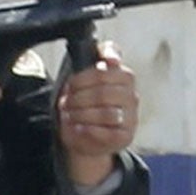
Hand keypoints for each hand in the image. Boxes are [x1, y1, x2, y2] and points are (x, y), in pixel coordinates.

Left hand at [57, 40, 139, 187]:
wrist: (88, 136)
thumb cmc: (88, 103)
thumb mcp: (87, 79)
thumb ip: (97, 59)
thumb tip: (112, 58)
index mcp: (124, 76)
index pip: (106, 71)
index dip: (85, 77)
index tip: (71, 84)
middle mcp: (131, 94)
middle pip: (102, 92)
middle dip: (78, 98)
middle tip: (64, 103)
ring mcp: (131, 116)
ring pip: (105, 113)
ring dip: (81, 115)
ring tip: (69, 116)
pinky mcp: (126, 135)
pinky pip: (107, 133)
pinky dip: (89, 131)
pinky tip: (78, 128)